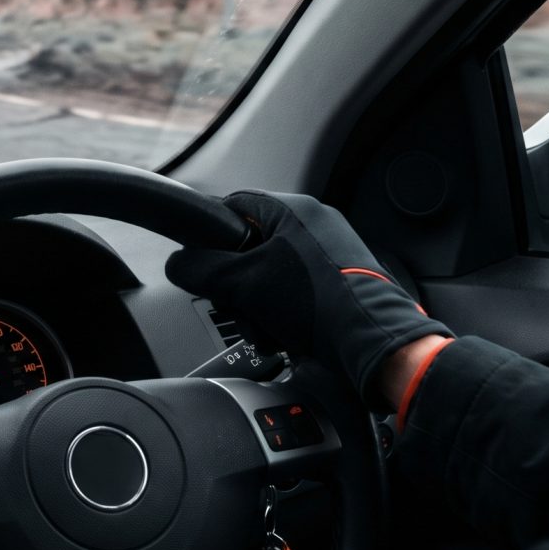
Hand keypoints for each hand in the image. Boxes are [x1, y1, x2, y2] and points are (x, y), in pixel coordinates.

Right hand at [166, 191, 451, 408]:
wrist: (369, 342)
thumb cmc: (317, 303)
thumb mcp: (242, 283)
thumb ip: (201, 268)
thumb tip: (179, 264)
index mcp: (292, 209)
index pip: (232, 208)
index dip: (210, 239)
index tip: (202, 265)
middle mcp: (314, 224)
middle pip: (250, 247)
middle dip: (239, 285)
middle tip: (239, 305)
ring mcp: (330, 253)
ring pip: (271, 274)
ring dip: (260, 306)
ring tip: (268, 326)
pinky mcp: (340, 281)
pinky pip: (296, 292)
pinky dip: (284, 314)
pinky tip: (286, 334)